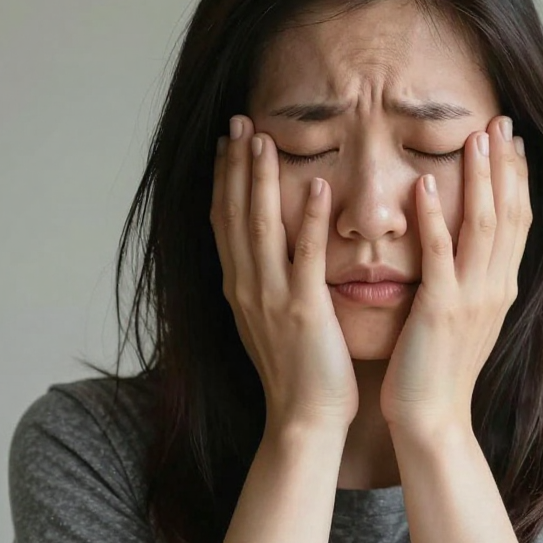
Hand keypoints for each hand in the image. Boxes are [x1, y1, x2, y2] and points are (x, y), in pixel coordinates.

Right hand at [210, 115, 359, 431]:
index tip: (227, 144)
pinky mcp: (304, 312)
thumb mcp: (269, 324)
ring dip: (260, 181)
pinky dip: (310, 221)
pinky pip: (306, 257)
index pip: (224, 223)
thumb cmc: (297, 374)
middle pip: (234, 215)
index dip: (223, 180)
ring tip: (265, 139)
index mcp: (240, 289)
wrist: (304, 420)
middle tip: (239, 122)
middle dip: (235, 166)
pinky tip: (319, 186)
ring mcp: (272, 299)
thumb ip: (265, 287)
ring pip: (261, 227)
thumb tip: (261, 261)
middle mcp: (247, 288)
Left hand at [379, 115, 532, 435]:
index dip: (516, 179)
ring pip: (483, 226)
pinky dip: (435, 218)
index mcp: (500, 288)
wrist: (432, 420)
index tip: (511, 141)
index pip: (517, 221)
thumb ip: (469, 283)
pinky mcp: (440, 309)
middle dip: (505, 165)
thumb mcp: (464, 320)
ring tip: (474, 137)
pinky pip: (440, 255)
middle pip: (509, 214)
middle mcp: (495, 288)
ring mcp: (471, 298)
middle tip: (501, 120)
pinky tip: (426, 185)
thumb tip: (470, 255)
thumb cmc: (439, 371)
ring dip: (480, 178)